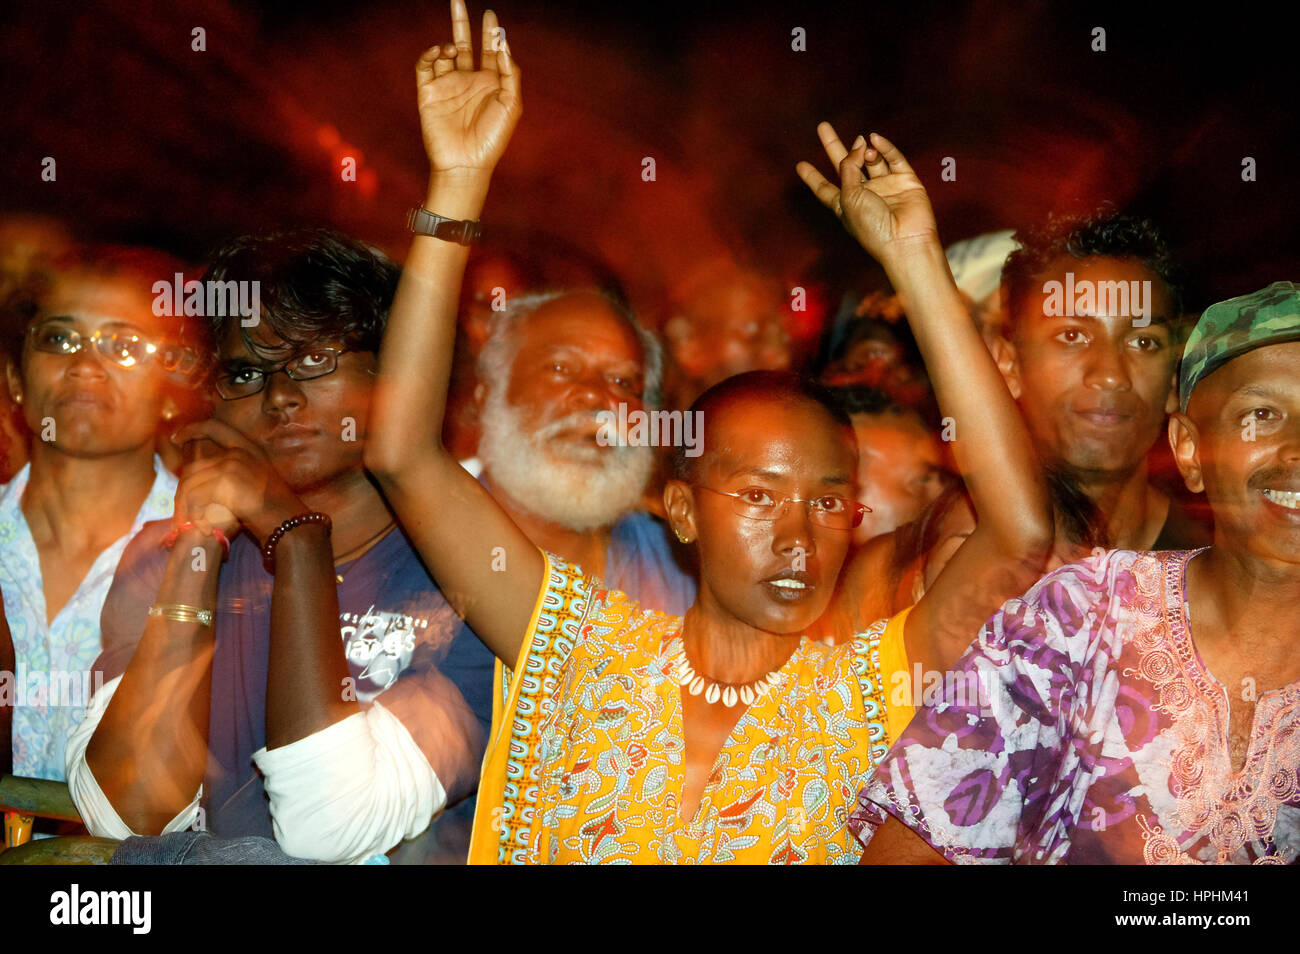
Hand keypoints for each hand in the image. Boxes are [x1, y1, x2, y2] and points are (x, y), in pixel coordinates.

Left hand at [171, 420, 306, 541]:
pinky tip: (200, 525)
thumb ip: (236, 468)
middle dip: (181, 490)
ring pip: (191, 484)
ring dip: (185, 505)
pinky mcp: (228, 483)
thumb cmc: (276, 507)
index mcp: (249, 447)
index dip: (191, 429)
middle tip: (178, 510)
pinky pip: (198, 496)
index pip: (214, 427)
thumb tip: (203, 474)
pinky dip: (194, 512)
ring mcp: (234, 466)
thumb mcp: (260, 477)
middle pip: (194, 467)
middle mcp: (240, 453)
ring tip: (187, 523)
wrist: (289, 521)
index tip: (176, 437)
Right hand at [416, 0, 521, 176]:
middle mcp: (468, 81)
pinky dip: (430, 54)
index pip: (490, 51)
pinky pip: (426, 66)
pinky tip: (439, 51)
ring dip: (448, 43)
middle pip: (463, 44)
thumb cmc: (492, 139)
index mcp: (490, 84)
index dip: (490, 33)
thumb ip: (510, 74)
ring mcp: (448, 86)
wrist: (466, 163)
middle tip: (458, 0)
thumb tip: (504, 45)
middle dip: (461, 22)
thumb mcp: (511, 105)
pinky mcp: (429, 93)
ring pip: (444, 53)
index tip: (491, 15)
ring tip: (451, 45)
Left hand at [797, 124, 938, 266]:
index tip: (799, 165)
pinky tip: (875, 139)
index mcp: (845, 205)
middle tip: (822, 126)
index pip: (825, 188)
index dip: (812, 177)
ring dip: (865, 151)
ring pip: (871, 159)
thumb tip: (858, 144)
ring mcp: (886, 187)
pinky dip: (885, 148)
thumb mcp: (848, 197)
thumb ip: (848, 167)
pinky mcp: (906, 181)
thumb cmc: (872, 227)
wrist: (905, 242)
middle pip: (846, 166)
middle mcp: (865, 194)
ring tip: (863, 148)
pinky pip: (894, 159)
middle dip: (834, 147)